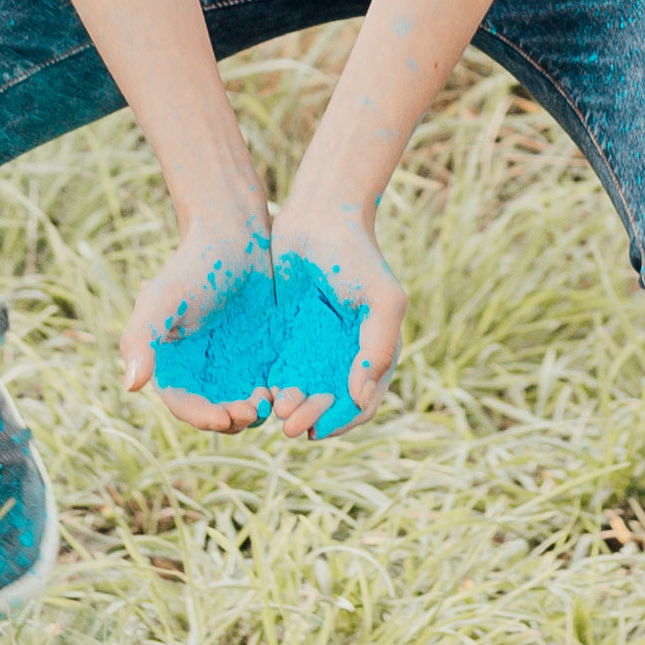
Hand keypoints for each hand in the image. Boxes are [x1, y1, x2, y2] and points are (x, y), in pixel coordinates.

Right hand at [119, 213, 276, 435]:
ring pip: (241, 408)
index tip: (223, 418)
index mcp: (171, 365)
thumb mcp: (162, 298)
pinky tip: (282, 387)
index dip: (201, 417)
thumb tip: (131, 386)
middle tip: (251, 410)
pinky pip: (266, 390)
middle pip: (214, 413)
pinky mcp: (260, 360)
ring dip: (253, 414)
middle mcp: (200, 373)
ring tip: (267, 399)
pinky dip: (273, 396)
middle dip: (232, 419)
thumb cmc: (192, 266)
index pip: (183, 405)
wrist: (234, 240)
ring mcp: (231, 369)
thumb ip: (141, 337)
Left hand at [262, 195, 402, 440]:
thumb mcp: (382, 300)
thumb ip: (379, 348)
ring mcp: (314, 349)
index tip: (317, 427)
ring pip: (302, 394)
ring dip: (291, 409)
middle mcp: (344, 358)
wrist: (319, 216)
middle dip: (310, 419)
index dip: (340, 422)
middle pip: (328, 406)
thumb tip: (360, 398)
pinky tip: (261, 390)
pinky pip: (279, 371)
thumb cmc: (357, 256)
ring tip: (275, 406)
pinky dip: (273, 388)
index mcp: (373, 356)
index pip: (360, 406)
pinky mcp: (286, 336)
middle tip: (288, 421)